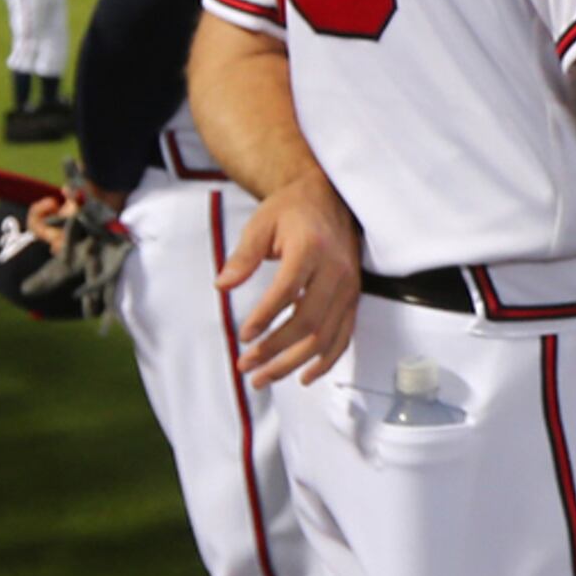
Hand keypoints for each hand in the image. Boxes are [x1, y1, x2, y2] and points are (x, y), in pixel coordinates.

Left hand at [218, 176, 363, 387]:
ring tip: (264, 377)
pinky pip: (343, 337)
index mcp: (312, 248)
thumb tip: (223, 284)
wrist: (329, 198)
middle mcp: (336, 270)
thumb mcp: (261, 223)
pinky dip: (325, 361)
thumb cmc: (293, 210)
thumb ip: (243, 256)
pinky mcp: (353, 298)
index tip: (243, 336)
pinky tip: (304, 376)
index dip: (265, 318)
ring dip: (293, 363)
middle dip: (275, 350)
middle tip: (247, 366)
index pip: (288, 291)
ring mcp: (348, 288)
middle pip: (307, 321)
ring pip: (324, 336)